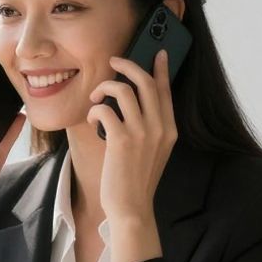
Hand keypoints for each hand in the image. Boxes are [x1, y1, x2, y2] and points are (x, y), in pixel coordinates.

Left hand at [85, 50, 177, 261]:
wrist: (132, 208)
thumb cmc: (136, 180)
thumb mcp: (153, 152)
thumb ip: (150, 129)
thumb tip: (134, 103)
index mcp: (169, 129)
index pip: (166, 90)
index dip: (161, 68)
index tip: (159, 53)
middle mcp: (159, 127)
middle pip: (145, 82)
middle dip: (127, 65)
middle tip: (113, 62)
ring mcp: (142, 133)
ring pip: (123, 90)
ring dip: (104, 87)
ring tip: (95, 97)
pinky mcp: (121, 140)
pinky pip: (105, 108)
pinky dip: (94, 108)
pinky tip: (91, 119)